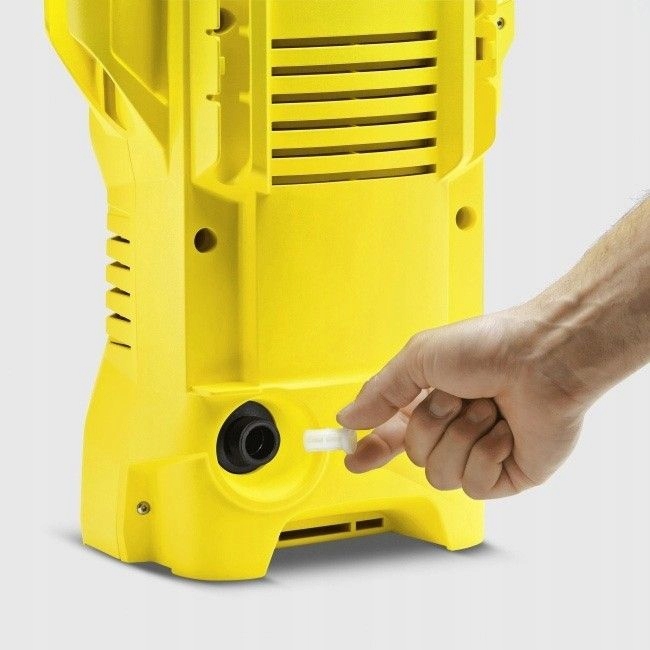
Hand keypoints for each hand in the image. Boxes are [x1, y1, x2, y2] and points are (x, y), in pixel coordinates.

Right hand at [337, 307, 592, 498]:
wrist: (543, 357)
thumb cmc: (488, 346)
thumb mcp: (420, 357)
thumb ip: (380, 392)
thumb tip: (348, 416)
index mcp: (428, 402)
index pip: (391, 435)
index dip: (371, 447)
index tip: (354, 457)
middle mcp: (453, 429)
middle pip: (414, 456)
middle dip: (431, 424)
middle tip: (454, 397)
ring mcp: (479, 453)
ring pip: (443, 475)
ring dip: (462, 436)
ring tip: (486, 409)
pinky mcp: (506, 474)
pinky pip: (476, 485)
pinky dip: (488, 454)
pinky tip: (504, 431)